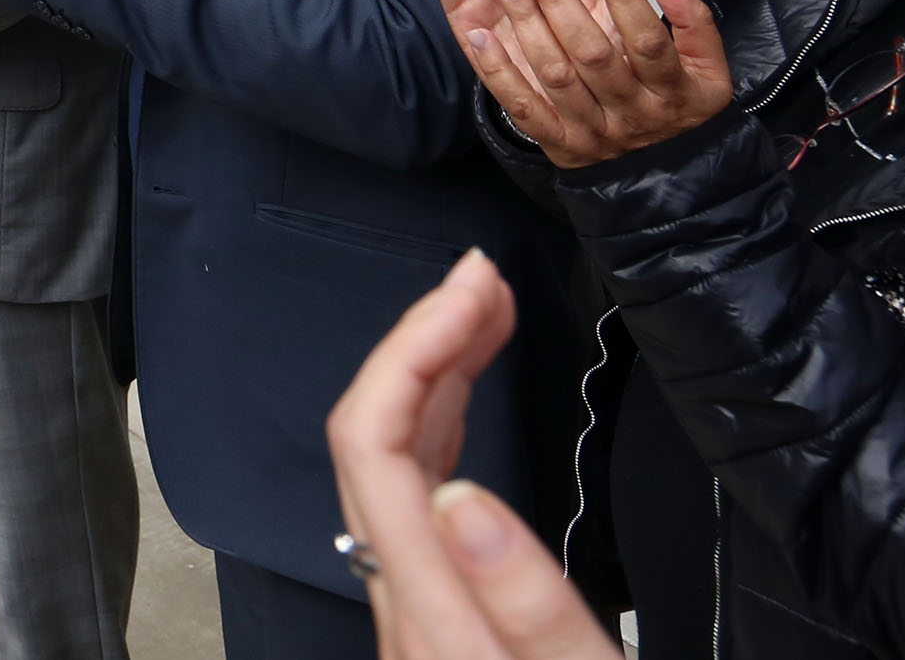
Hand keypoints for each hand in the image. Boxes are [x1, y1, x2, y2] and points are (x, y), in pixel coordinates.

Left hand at [328, 251, 619, 658]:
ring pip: (394, 478)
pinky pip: (417, 513)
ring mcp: (421, 631)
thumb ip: (530, 610)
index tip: (474, 285)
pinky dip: (445, 440)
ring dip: (432, 382)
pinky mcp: (447, 639)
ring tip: (487, 318)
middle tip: (489, 280)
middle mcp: (409, 621)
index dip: (412, 344)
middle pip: (374, 448)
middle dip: (422, 342)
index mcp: (435, 623)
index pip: (375, 445)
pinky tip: (476, 421)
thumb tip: (461, 493)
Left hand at [461, 0, 735, 171]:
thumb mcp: (705, 68)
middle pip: (593, 55)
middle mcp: (630, 112)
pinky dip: (498, 72)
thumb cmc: (678, 108)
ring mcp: (591, 131)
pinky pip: (523, 108)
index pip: (648, 41)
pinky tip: (480, 36)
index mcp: (671, 91)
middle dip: (561, 2)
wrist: (662, 178)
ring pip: (555, 77)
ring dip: (528, 26)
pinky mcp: (558, 144)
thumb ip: (692, 20)